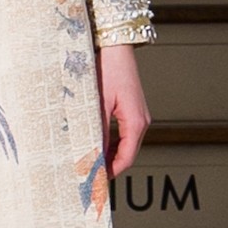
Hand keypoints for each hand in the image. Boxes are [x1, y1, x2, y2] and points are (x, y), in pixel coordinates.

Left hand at [97, 44, 149, 180]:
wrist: (114, 45)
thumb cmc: (107, 68)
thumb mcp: (97, 103)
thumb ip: (96, 131)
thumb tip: (90, 155)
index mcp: (136, 122)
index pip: (126, 158)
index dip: (110, 173)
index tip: (94, 182)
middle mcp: (141, 120)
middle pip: (126, 154)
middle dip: (107, 166)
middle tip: (87, 176)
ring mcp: (137, 115)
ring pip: (123, 145)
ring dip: (107, 155)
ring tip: (87, 162)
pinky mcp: (129, 108)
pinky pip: (121, 133)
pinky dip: (108, 142)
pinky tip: (93, 144)